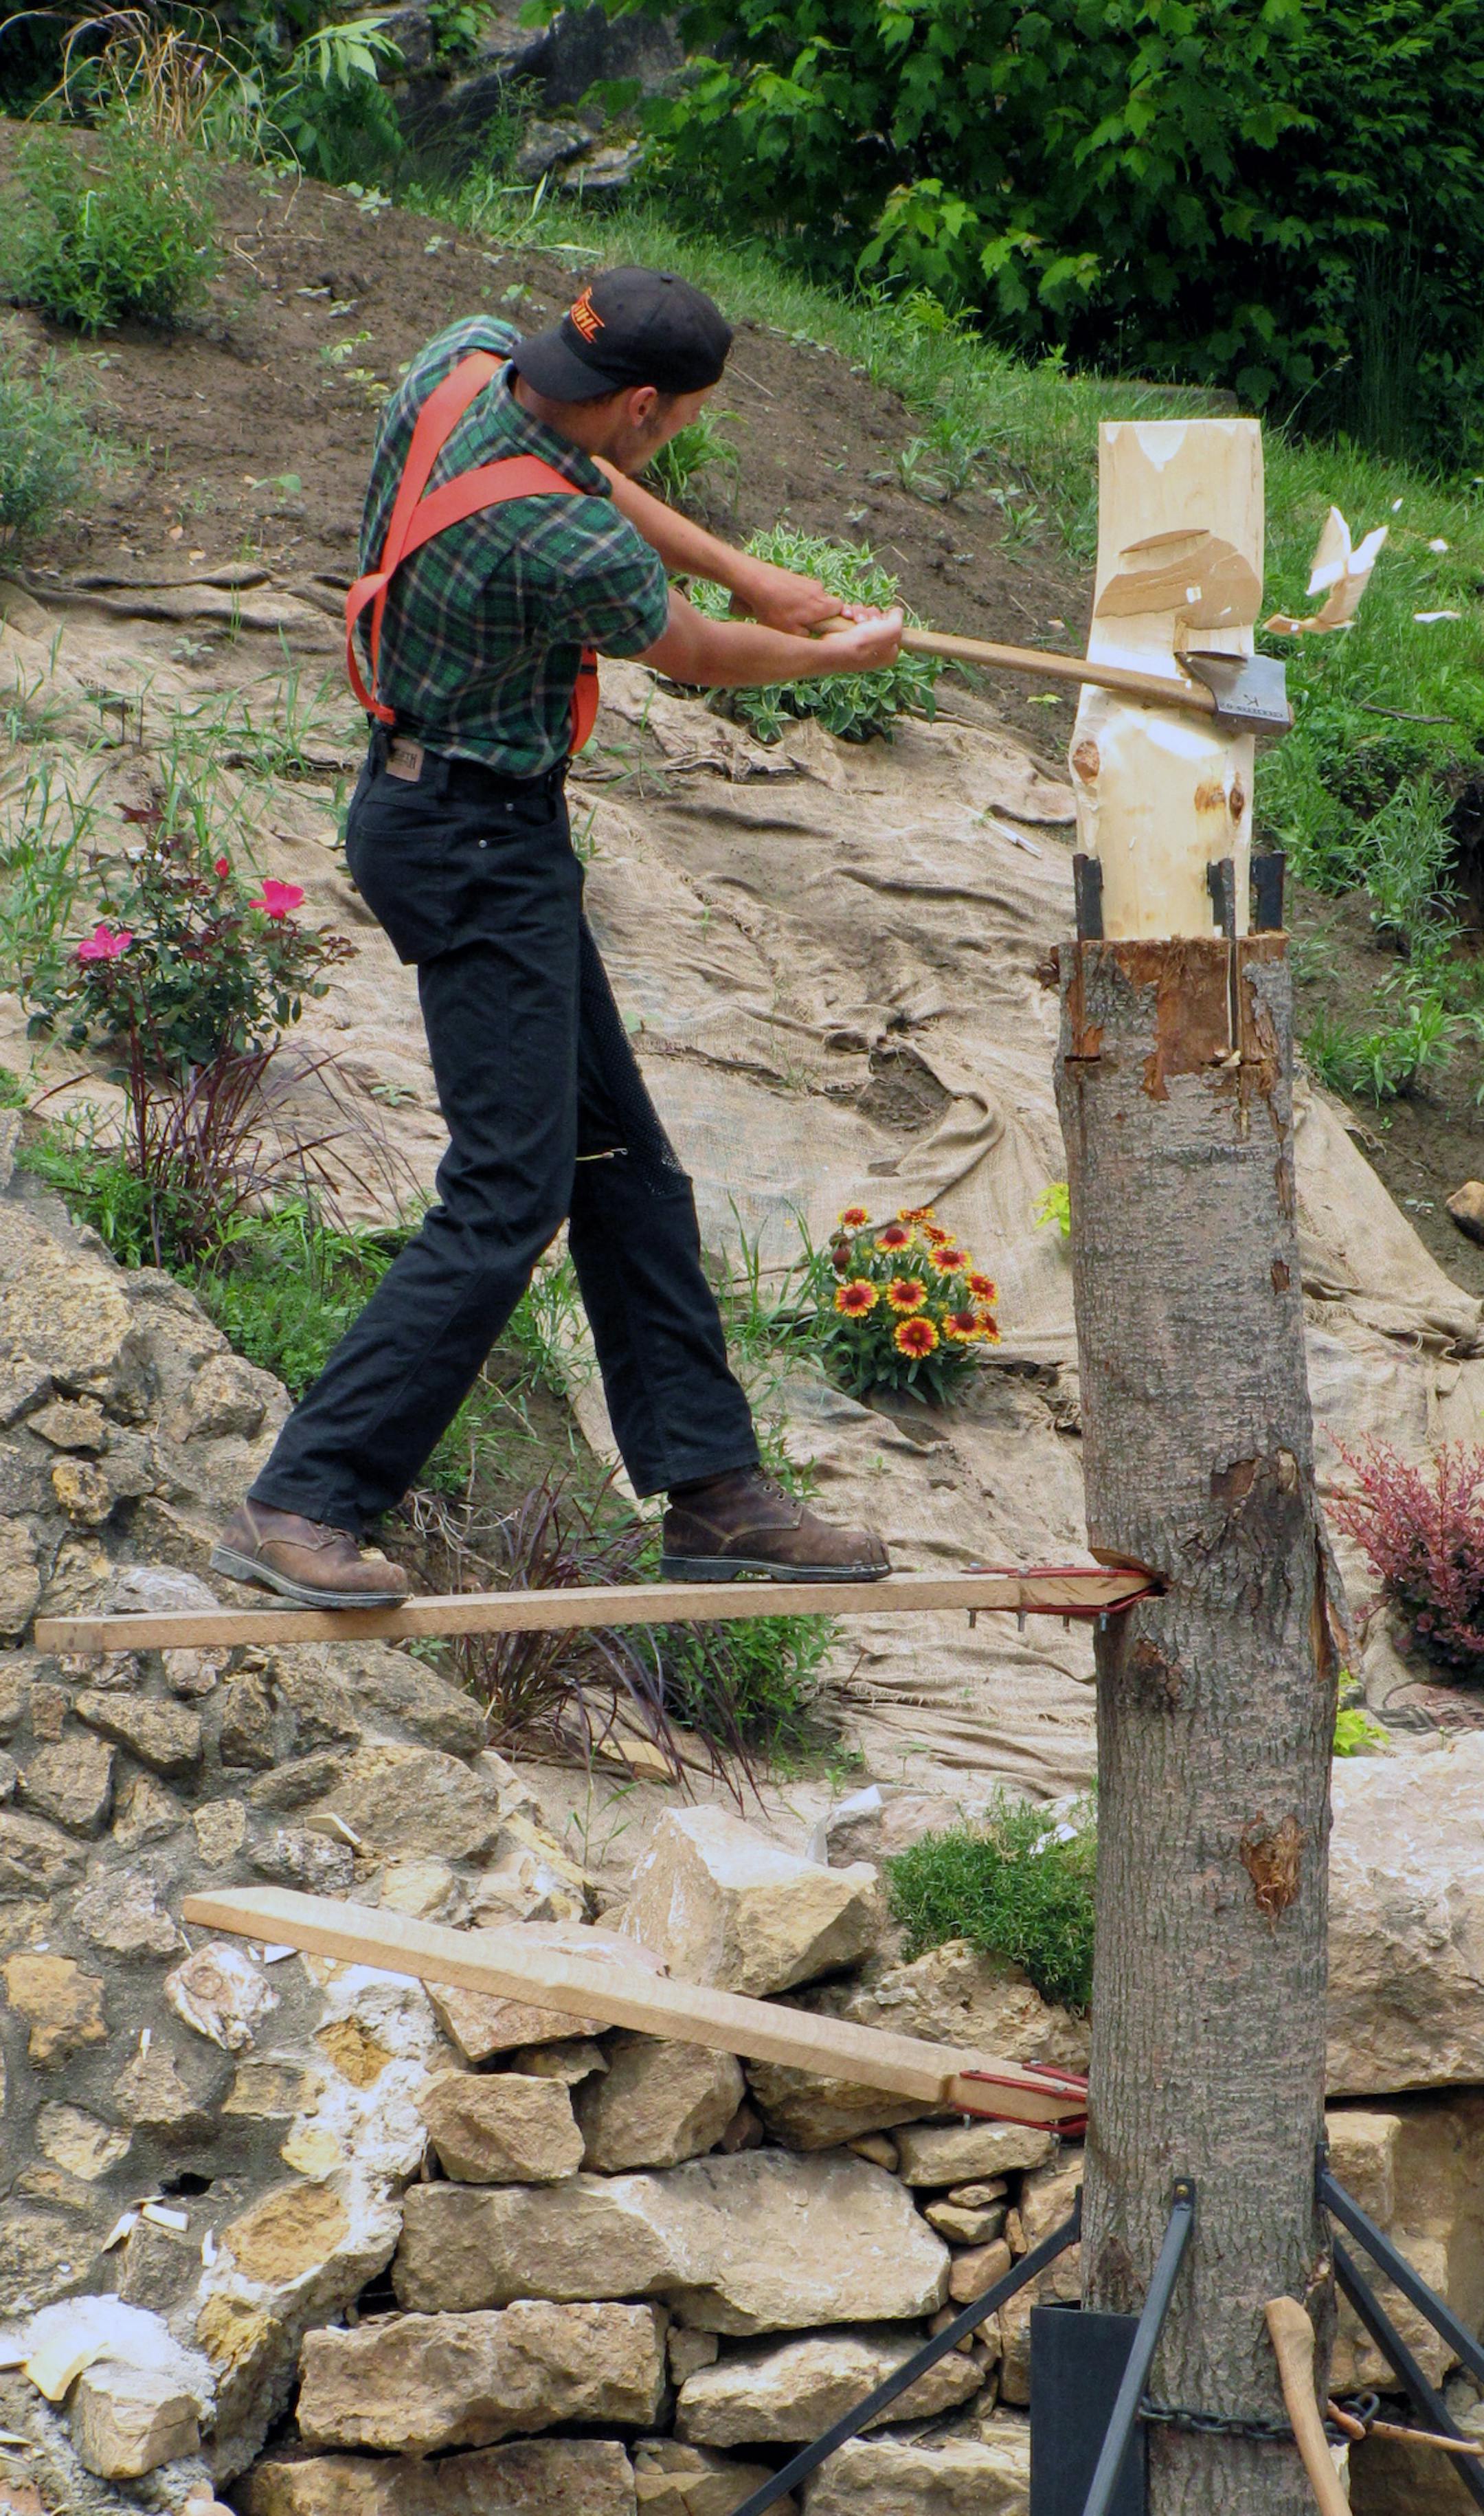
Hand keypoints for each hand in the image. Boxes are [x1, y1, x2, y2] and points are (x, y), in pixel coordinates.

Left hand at [729, 557, 858, 635]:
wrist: (756, 581)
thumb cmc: (774, 610)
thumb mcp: (791, 633)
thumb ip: (808, 638)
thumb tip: (811, 637)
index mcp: (822, 605)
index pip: (840, 609)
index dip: (833, 618)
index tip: (822, 625)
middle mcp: (819, 590)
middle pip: (824, 603)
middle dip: (816, 613)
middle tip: (800, 622)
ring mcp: (806, 580)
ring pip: (811, 596)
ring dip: (802, 605)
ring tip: (784, 613)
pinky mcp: (794, 575)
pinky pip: (798, 589)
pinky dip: (791, 597)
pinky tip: (777, 603)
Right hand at [808, 606, 904, 672]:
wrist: (836, 650)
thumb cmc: (866, 643)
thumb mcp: (893, 629)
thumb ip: (899, 618)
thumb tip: (896, 611)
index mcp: (889, 652)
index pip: (893, 628)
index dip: (888, 620)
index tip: (882, 620)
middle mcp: (875, 648)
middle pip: (878, 619)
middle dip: (871, 615)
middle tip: (865, 622)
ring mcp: (859, 642)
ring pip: (864, 615)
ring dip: (859, 612)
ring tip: (853, 619)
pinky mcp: (845, 635)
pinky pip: (851, 616)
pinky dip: (848, 612)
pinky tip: (845, 615)